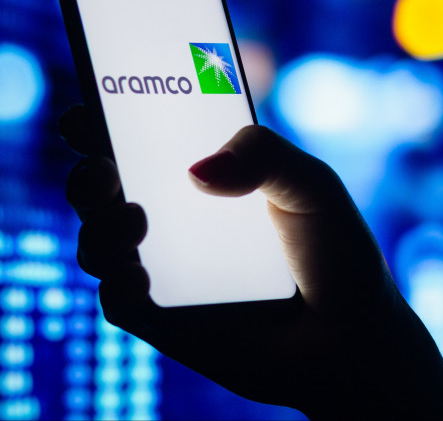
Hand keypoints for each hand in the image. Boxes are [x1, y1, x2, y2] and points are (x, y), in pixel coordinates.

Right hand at [59, 105, 442, 418]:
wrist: (353, 336)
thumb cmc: (334, 252)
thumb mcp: (312, 186)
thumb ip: (263, 156)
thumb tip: (197, 171)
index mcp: (204, 171)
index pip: (139, 136)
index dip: (103, 118)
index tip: (89, 106)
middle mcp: (171, 216)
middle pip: (102, 187)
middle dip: (88, 173)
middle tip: (102, 165)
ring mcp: (162, 268)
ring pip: (99, 242)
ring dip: (99, 227)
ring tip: (135, 219)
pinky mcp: (162, 321)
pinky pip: (118, 301)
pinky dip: (117, 284)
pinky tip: (139, 276)